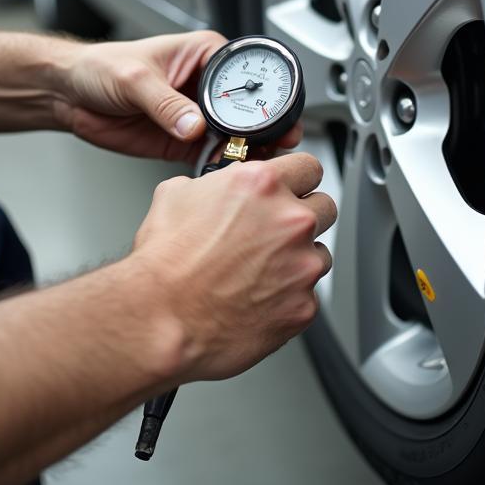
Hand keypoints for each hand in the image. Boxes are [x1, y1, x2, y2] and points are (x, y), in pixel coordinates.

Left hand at [56, 31, 302, 161]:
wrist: (70, 95)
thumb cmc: (100, 68)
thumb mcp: (133, 79)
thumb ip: (165, 104)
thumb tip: (193, 124)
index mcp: (204, 55)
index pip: (242, 73)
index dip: (257, 93)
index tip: (263, 115)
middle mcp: (205, 85)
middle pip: (247, 107)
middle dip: (261, 126)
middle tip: (272, 142)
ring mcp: (196, 115)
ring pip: (235, 134)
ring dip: (245, 148)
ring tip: (254, 159)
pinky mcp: (184, 141)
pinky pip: (212, 154)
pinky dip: (221, 163)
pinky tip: (227, 169)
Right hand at [130, 152, 336, 380]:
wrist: (160, 318)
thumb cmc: (164, 263)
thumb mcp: (176, 195)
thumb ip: (212, 183)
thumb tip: (217, 185)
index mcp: (263, 185)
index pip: (308, 166)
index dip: (296, 178)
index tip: (291, 189)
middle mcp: (290, 221)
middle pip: (324, 207)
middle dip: (301, 217)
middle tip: (273, 232)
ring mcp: (302, 265)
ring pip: (319, 253)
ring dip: (298, 259)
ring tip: (260, 271)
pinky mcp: (303, 306)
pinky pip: (308, 295)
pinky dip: (288, 296)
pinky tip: (257, 298)